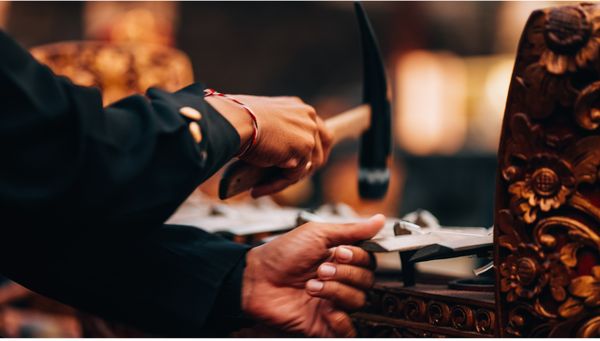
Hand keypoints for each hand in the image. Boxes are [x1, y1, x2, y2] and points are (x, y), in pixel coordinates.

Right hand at [206, 94, 332, 196]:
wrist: (233, 121)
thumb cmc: (237, 121)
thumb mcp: (262, 123)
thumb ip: (278, 134)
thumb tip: (283, 159)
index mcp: (298, 108)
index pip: (316, 132)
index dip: (311, 152)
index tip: (304, 167)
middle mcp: (309, 117)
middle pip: (319, 151)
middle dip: (305, 169)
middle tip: (286, 182)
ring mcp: (309, 132)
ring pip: (304, 167)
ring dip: (285, 180)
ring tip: (263, 186)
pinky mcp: (304, 148)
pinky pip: (293, 176)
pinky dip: (275, 185)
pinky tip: (257, 188)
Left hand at [241, 214, 384, 336]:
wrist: (256, 279)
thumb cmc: (281, 254)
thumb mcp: (316, 233)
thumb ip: (351, 230)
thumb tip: (379, 220)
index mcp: (340, 258)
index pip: (368, 260)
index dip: (357, 257)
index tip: (339, 251)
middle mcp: (339, 280)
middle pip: (367, 281)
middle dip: (345, 273)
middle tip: (322, 269)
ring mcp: (332, 301)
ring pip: (358, 301)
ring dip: (336, 291)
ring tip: (312, 285)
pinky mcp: (324, 323)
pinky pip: (348, 329)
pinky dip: (341, 320)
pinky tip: (327, 309)